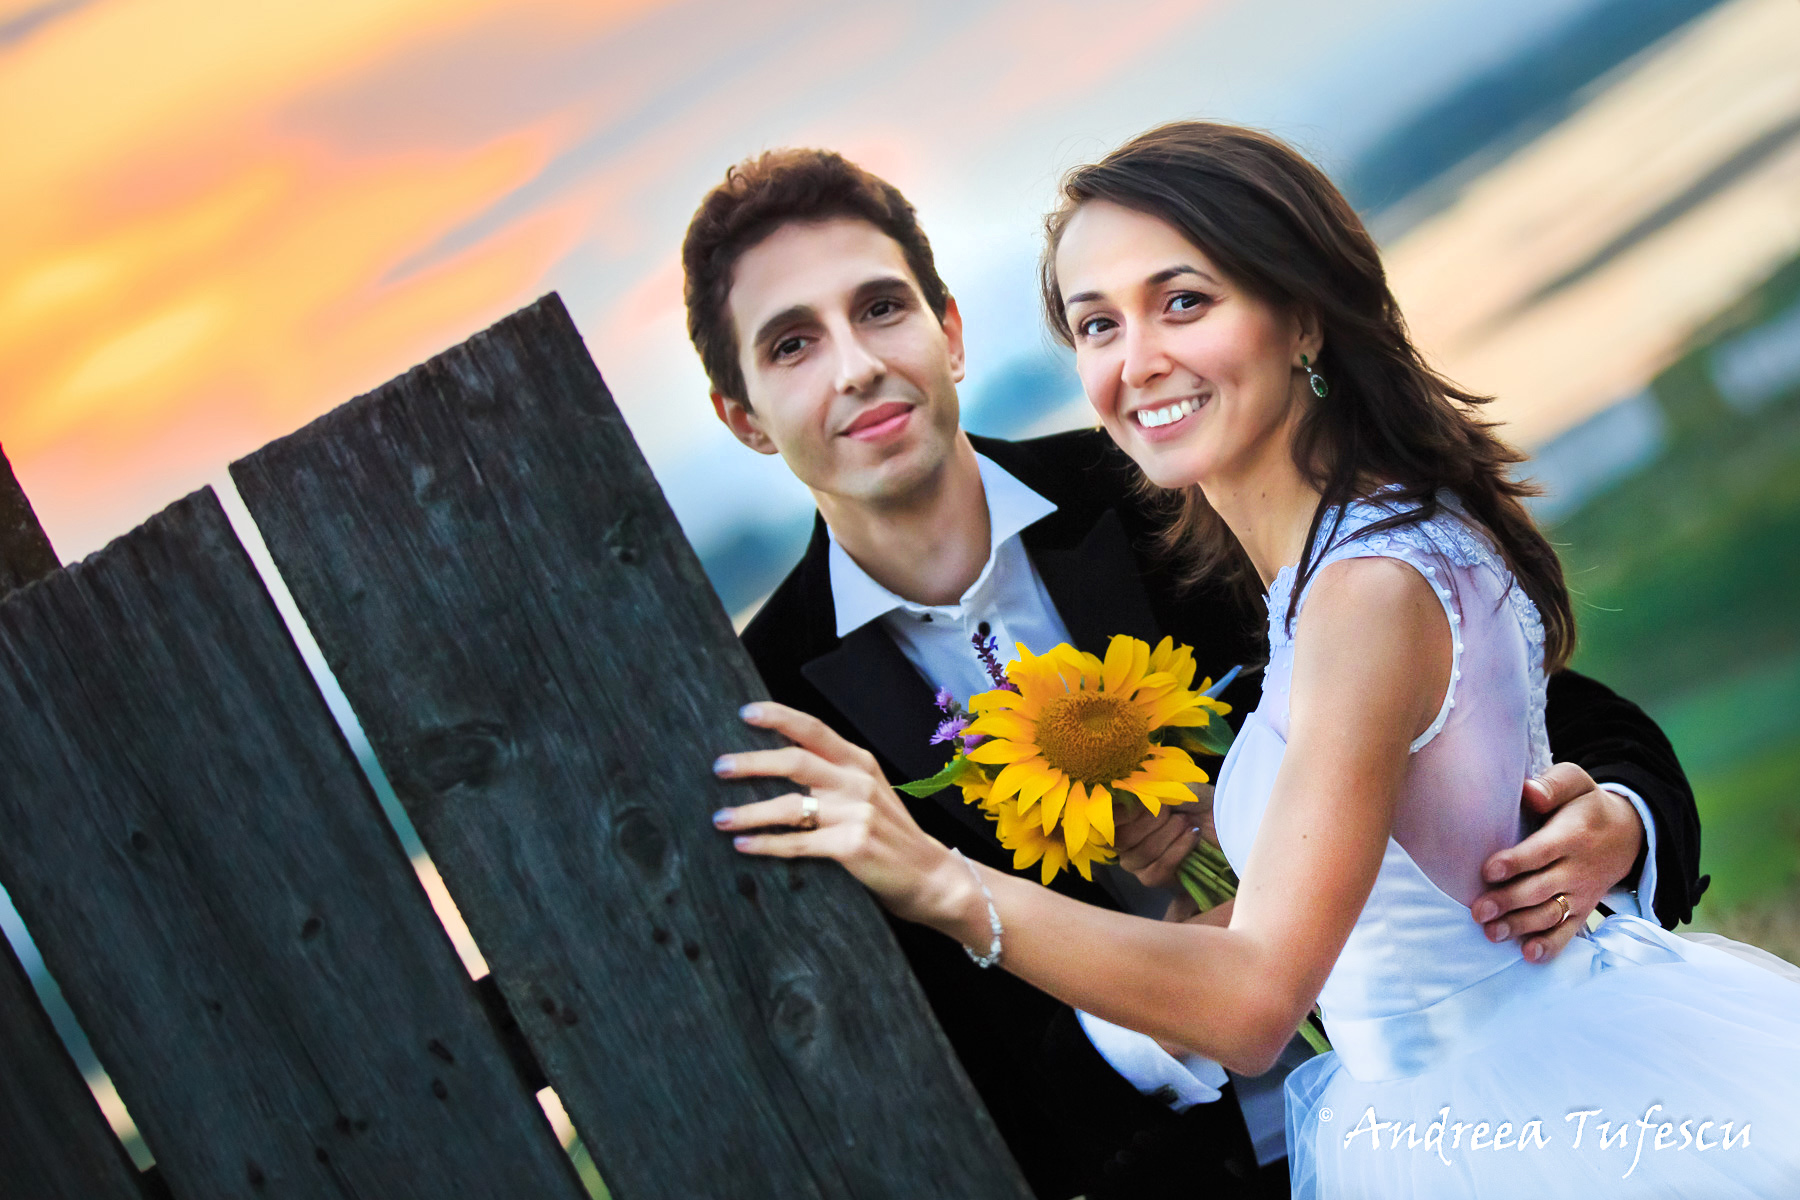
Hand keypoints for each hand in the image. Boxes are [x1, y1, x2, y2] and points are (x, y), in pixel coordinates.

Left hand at [710, 703, 970, 929]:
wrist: (931, 876)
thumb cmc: (891, 835)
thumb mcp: (869, 792)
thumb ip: (834, 775)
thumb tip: (778, 763)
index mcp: (859, 762)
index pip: (813, 729)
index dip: (777, 717)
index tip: (744, 712)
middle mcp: (857, 782)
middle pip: (794, 761)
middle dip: (751, 763)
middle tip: (719, 768)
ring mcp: (856, 814)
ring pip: (789, 806)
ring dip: (748, 812)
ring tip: (719, 818)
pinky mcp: (851, 847)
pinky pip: (797, 843)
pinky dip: (766, 844)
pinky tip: (743, 846)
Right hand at [1113, 785, 1212, 892]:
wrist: (1227, 823)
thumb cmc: (1198, 802)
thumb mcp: (1177, 786)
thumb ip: (1151, 787)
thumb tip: (1128, 790)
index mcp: (1122, 813)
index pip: (1105, 818)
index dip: (1121, 811)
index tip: (1145, 801)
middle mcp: (1122, 838)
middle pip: (1121, 837)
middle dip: (1152, 820)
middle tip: (1172, 810)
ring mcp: (1135, 861)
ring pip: (1141, 853)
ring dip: (1169, 834)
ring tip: (1186, 822)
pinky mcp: (1152, 878)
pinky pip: (1158, 868)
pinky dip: (1179, 849)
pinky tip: (1192, 835)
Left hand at [1472, 762, 1643, 962]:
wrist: (1628, 833)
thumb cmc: (1586, 804)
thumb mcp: (1576, 782)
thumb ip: (1552, 786)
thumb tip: (1528, 791)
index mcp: (1573, 836)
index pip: (1542, 852)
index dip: (1516, 862)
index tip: (1488, 871)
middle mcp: (1578, 869)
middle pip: (1541, 889)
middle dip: (1509, 901)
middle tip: (1478, 911)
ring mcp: (1581, 894)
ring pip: (1550, 915)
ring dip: (1521, 926)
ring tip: (1492, 933)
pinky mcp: (1582, 910)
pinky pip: (1569, 932)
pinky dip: (1551, 946)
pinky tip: (1528, 955)